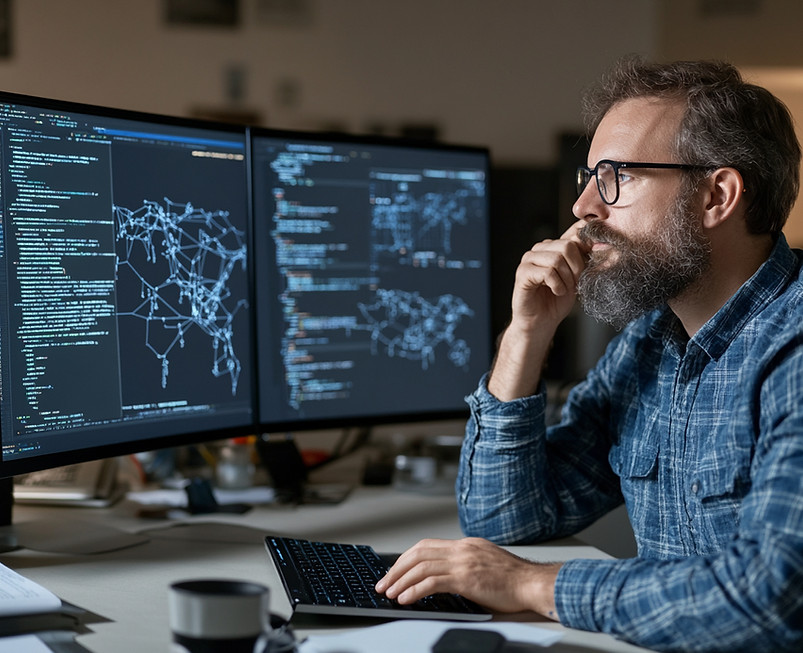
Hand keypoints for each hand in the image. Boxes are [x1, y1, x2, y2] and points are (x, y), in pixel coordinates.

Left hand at [374, 537, 561, 618]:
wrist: (533, 583)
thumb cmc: (514, 579)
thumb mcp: (485, 562)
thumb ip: (465, 563)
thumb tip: (444, 576)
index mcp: (465, 544)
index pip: (426, 546)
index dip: (406, 558)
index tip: (394, 571)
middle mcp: (462, 549)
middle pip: (419, 553)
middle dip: (397, 568)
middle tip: (384, 583)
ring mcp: (464, 562)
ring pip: (421, 567)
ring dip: (401, 581)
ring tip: (390, 593)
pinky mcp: (467, 578)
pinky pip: (432, 582)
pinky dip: (414, 590)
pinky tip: (406, 599)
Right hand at [488, 221, 590, 399]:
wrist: (541, 322)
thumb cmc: (558, 301)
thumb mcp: (578, 277)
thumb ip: (586, 260)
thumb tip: (606, 245)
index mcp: (555, 246)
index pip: (575, 230)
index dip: (589, 241)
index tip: (595, 257)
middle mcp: (540, 249)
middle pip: (567, 245)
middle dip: (577, 268)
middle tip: (574, 283)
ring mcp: (529, 259)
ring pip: (557, 259)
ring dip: (566, 279)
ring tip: (563, 289)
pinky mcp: (523, 272)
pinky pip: (547, 272)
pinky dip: (556, 285)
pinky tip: (555, 292)